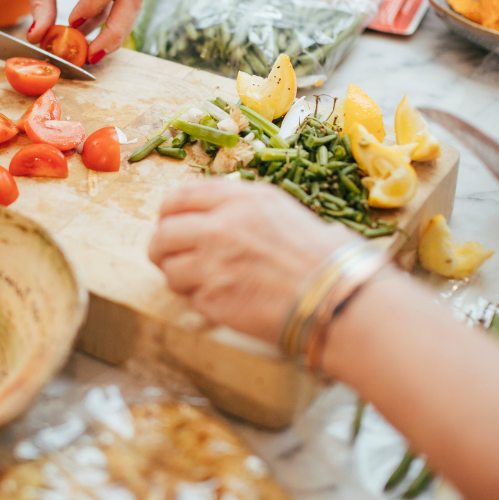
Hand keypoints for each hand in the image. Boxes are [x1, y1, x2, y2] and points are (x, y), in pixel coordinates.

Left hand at [7, 0, 142, 63]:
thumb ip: (39, 2)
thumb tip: (38, 37)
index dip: (97, 4)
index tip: (73, 22)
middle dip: (117, 30)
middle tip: (94, 55)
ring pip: (131, 2)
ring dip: (114, 30)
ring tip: (90, 52)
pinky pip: (117, 1)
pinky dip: (104, 21)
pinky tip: (85, 34)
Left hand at [148, 179, 353, 341]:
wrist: (337, 296)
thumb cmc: (321, 255)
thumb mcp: (281, 210)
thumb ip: (240, 207)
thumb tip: (210, 213)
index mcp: (239, 200)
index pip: (179, 197)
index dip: (168, 212)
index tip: (169, 222)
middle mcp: (221, 227)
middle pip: (164, 233)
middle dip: (161, 247)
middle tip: (169, 257)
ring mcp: (214, 264)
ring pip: (170, 269)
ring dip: (181, 277)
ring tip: (205, 282)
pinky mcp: (214, 299)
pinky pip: (191, 299)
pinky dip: (202, 301)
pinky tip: (227, 300)